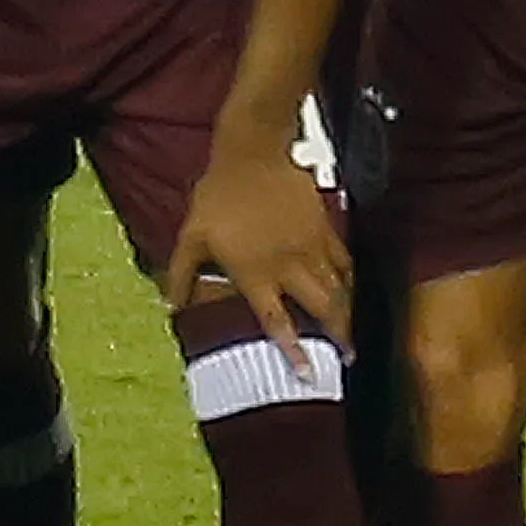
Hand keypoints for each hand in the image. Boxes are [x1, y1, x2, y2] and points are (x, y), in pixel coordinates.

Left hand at [156, 123, 352, 372]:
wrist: (252, 153)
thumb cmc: (218, 196)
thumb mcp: (191, 236)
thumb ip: (181, 276)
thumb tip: (170, 308)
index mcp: (255, 273)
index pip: (277, 320)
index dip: (293, 349)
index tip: (308, 373)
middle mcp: (289, 265)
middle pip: (323, 308)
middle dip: (339, 334)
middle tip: (348, 357)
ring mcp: (311, 246)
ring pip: (339, 287)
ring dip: (349, 312)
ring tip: (356, 332)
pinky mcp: (324, 227)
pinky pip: (344, 259)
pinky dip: (351, 278)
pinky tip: (355, 289)